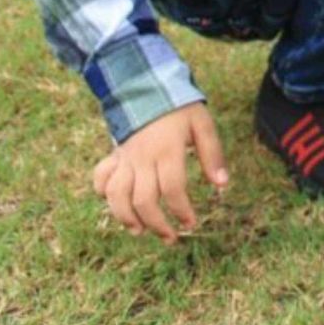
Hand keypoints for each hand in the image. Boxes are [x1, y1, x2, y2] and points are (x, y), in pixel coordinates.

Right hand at [91, 102, 227, 244]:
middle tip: (170, 238)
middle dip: (157, 224)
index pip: (172, 190)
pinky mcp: (113, 156)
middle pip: (143, 200)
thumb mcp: (203, 125)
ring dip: (126, 218)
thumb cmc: (181, 109)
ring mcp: (125, 158)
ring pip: (117, 195)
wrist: (149, 87)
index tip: (190, 224)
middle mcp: (143, 158)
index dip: (181, 211)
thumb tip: (222, 185)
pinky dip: (103, 194)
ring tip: (140, 231)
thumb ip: (213, 155)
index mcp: (168, 151)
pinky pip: (101, 178)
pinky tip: (116, 205)